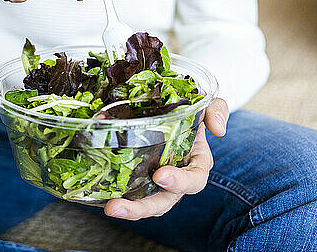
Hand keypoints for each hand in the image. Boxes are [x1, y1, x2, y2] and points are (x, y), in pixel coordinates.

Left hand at [104, 98, 228, 219]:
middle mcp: (175, 179)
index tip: (160, 175)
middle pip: (163, 201)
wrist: (169, 109)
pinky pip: (126, 193)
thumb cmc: (189, 112)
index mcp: (196, 164)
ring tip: (109, 208)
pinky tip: (98, 199)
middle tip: (119, 205)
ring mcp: (154, 182)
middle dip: (142, 207)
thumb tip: (218, 129)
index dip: (180, 181)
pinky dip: (112, 196)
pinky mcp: (136, 180)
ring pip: (144, 203)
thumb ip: (216, 111)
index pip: (194, 180)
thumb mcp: (205, 106)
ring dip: (127, 209)